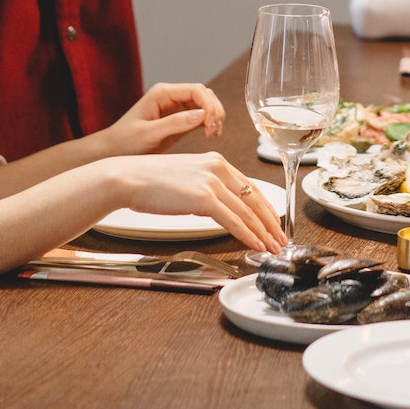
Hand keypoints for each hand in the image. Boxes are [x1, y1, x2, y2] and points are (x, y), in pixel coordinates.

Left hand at [100, 82, 225, 155]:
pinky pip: (200, 116)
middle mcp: (171, 96)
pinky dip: (209, 123)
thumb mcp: (148, 134)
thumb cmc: (126, 142)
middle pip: (204, 94)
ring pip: (205, 104)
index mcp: (162, 93)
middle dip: (214, 110)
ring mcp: (175, 107)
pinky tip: (211, 134)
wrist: (113, 152)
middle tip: (214, 131)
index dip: (209, 105)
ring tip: (214, 134)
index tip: (211, 125)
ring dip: (214, 116)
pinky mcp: (178, 120)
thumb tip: (202, 115)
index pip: (196, 90)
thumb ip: (174, 124)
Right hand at [108, 152, 283, 253]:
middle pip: (254, 199)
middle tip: (281, 239)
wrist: (128, 178)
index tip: (273, 222)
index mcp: (215, 161)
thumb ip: (206, 188)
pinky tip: (256, 245)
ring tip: (273, 247)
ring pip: (247, 212)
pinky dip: (248, 235)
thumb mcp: (186, 178)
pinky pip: (233, 221)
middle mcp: (218, 167)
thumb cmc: (149, 181)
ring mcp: (211, 182)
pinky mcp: (203, 198)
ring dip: (263, 233)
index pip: (249, 186)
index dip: (265, 207)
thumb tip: (218, 207)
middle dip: (270, 222)